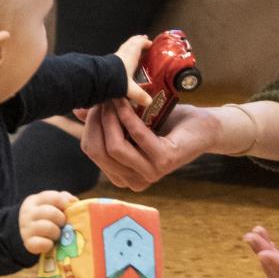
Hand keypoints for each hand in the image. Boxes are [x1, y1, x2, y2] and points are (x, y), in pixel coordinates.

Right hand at [18, 190, 75, 254]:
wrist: (27, 233)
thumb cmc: (46, 217)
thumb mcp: (51, 204)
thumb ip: (64, 200)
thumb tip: (73, 201)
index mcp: (35, 201)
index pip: (54, 198)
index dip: (65, 204)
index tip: (67, 210)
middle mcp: (29, 213)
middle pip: (52, 213)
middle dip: (61, 219)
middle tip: (62, 224)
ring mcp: (27, 228)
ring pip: (48, 228)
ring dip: (57, 232)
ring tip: (57, 234)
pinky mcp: (28, 243)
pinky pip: (43, 244)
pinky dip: (49, 244)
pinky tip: (50, 243)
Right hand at [75, 101, 221, 190]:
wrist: (201, 127)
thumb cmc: (165, 125)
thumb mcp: (130, 122)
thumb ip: (106, 120)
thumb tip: (77, 110)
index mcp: (122, 175)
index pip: (92, 152)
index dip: (88, 126)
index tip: (91, 104)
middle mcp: (134, 180)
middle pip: (100, 151)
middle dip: (96, 122)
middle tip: (101, 98)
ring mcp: (149, 174)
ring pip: (115, 147)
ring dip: (110, 118)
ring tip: (112, 97)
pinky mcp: (164, 162)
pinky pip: (136, 137)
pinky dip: (127, 116)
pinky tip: (125, 101)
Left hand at [114, 34, 153, 107]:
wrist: (99, 78)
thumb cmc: (117, 79)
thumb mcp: (131, 89)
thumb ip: (140, 95)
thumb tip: (149, 102)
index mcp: (131, 55)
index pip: (139, 44)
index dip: (145, 43)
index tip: (150, 43)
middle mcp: (124, 53)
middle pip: (131, 42)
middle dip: (138, 40)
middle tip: (143, 39)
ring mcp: (115, 56)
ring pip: (124, 46)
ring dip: (130, 45)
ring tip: (134, 46)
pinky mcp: (108, 60)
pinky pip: (119, 53)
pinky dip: (123, 53)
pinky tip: (123, 59)